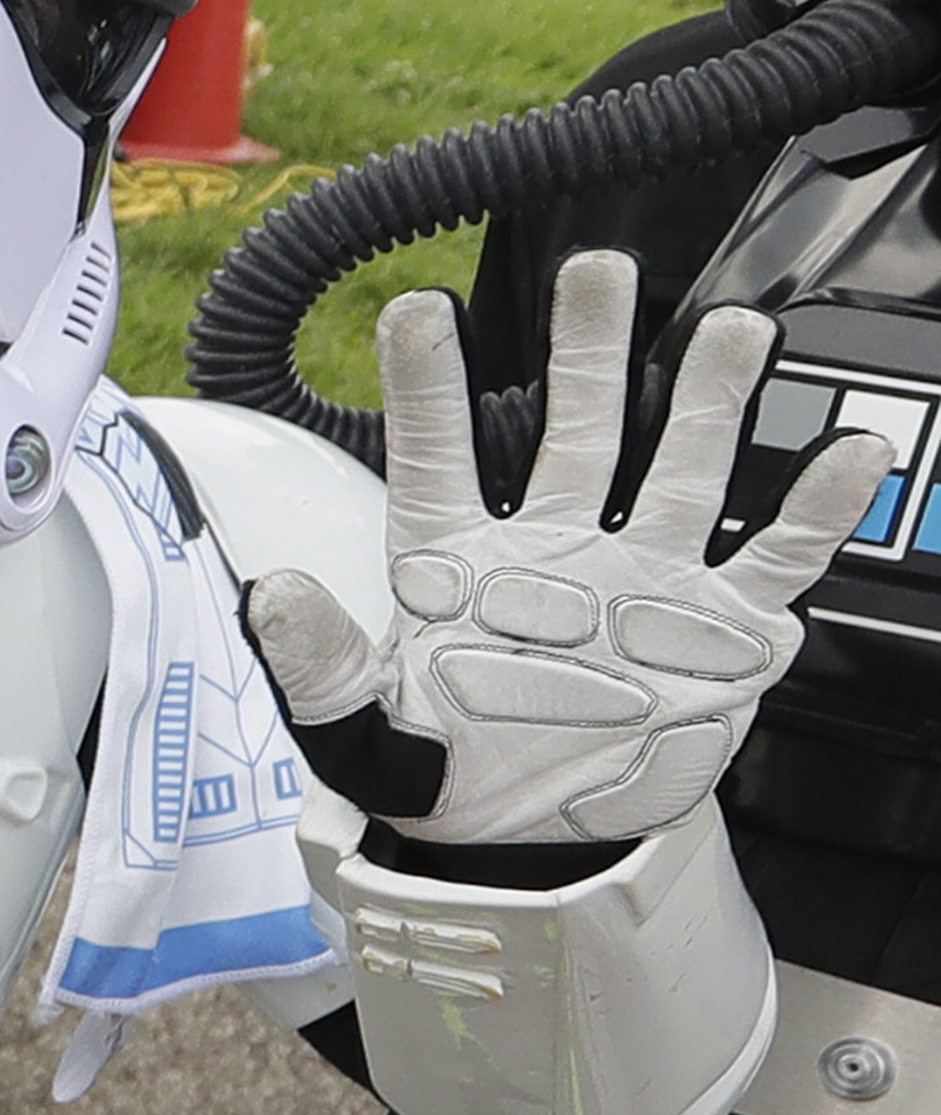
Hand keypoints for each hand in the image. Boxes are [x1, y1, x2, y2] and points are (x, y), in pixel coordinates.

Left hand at [246, 260, 879, 852]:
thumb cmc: (442, 771)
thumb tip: (271, 594)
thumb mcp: (360, 729)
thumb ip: (318, 663)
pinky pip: (777, 556)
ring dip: (709, 400)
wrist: (529, 844)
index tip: (419, 310)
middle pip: (577, 429)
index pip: (439, 456)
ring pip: (682, 468)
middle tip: (599, 270)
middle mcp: (558, 551)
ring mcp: (645, 580)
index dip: (428, 386)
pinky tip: (843, 450)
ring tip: (732, 328)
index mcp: (459, 564)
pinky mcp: (721, 630)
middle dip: (591, 348)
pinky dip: (814, 509)